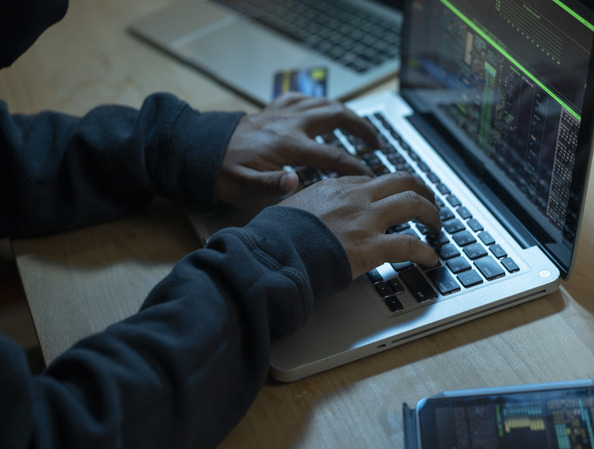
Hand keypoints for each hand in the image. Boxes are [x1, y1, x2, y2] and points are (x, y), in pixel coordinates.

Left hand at [216, 93, 379, 205]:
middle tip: (376, 143)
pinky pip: (302, 98)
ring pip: (323, 103)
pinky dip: (318, 102)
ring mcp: (282, 114)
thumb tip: (296, 182)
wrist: (197, 151)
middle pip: (336, 116)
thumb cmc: (221, 172)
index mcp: (287, 145)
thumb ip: (271, 185)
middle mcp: (289, 124)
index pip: (332, 154)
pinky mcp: (272, 110)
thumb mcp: (243, 186)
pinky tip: (325, 110)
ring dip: (346, 113)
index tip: (371, 175)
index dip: (355, 165)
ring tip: (360, 128)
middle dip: (361, 128)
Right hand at [280, 171, 441, 278]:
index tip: (393, 199)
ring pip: (413, 203)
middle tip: (428, 203)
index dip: (388, 190)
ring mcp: (366, 220)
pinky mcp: (371, 247)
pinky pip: (409, 244)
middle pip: (402, 180)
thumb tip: (309, 215)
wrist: (273, 252)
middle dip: (421, 190)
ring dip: (431, 213)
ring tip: (436, 225)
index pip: (372, 181)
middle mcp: (356, 197)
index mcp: (336, 187)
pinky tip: (430, 258)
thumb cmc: (276, 235)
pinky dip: (425, 251)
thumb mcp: (290, 208)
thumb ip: (308, 207)